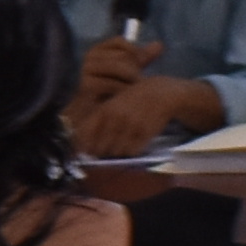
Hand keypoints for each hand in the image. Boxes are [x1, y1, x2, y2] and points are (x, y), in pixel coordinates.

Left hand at [68, 74, 218, 159]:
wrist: (162, 93)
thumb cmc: (134, 98)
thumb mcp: (114, 102)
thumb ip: (99, 120)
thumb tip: (85, 144)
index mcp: (106, 109)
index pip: (86, 133)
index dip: (83, 145)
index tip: (85, 150)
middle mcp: (117, 118)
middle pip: (101, 147)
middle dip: (101, 151)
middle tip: (105, 149)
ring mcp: (131, 126)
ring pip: (116, 152)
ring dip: (117, 152)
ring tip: (122, 143)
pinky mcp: (145, 133)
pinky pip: (132, 152)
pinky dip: (131, 151)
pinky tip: (133, 143)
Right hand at [73, 35, 158, 104]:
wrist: (92, 114)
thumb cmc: (112, 90)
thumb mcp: (128, 71)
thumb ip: (142, 58)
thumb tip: (159, 45)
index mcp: (98, 50)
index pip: (119, 41)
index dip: (134, 51)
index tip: (141, 64)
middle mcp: (90, 57)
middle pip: (121, 55)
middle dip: (133, 70)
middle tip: (137, 84)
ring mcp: (87, 70)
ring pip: (118, 68)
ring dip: (130, 81)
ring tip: (133, 92)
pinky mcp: (87, 85)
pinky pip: (112, 84)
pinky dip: (122, 91)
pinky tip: (125, 99)